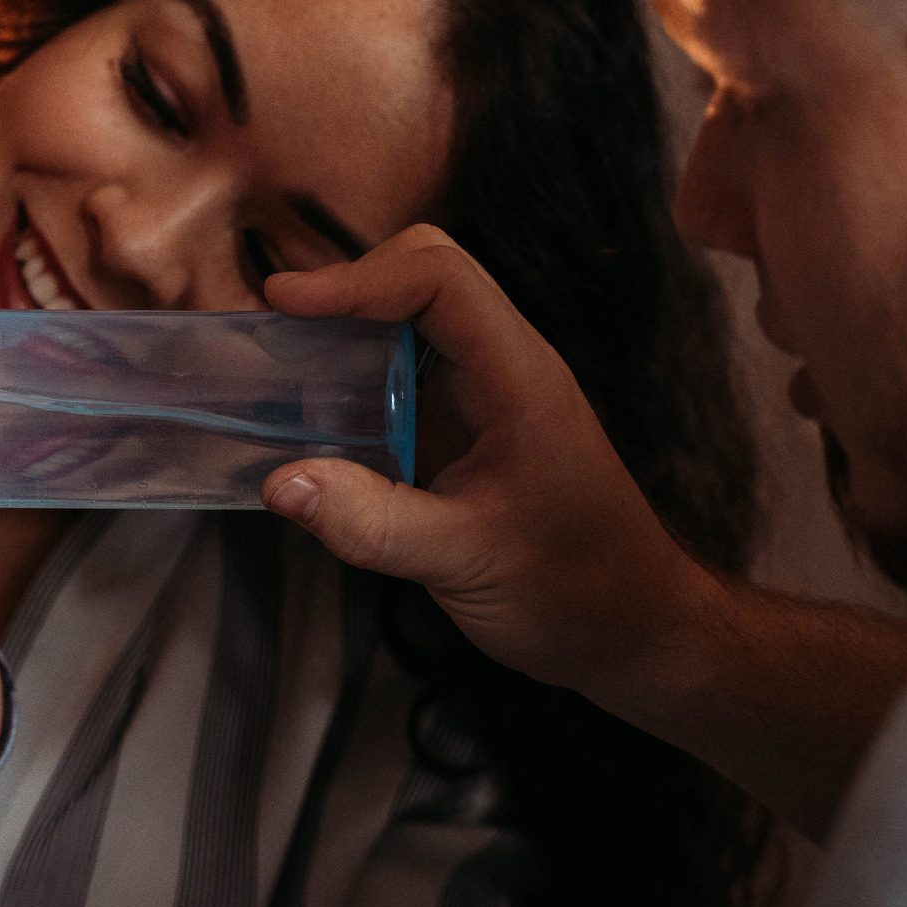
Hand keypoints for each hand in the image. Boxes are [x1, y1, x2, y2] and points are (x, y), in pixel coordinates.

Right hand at [259, 225, 723, 699]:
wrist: (632, 630)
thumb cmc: (576, 591)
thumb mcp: (468, 563)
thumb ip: (375, 525)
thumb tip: (280, 482)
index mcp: (520, 377)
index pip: (440, 279)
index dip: (359, 276)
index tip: (286, 302)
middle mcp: (501, 369)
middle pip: (423, 275)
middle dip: (347, 288)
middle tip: (275, 327)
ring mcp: (482, 397)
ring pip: (408, 322)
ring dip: (343, 331)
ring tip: (274, 362)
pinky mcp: (462, 431)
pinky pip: (400, 379)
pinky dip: (349, 382)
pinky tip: (307, 419)